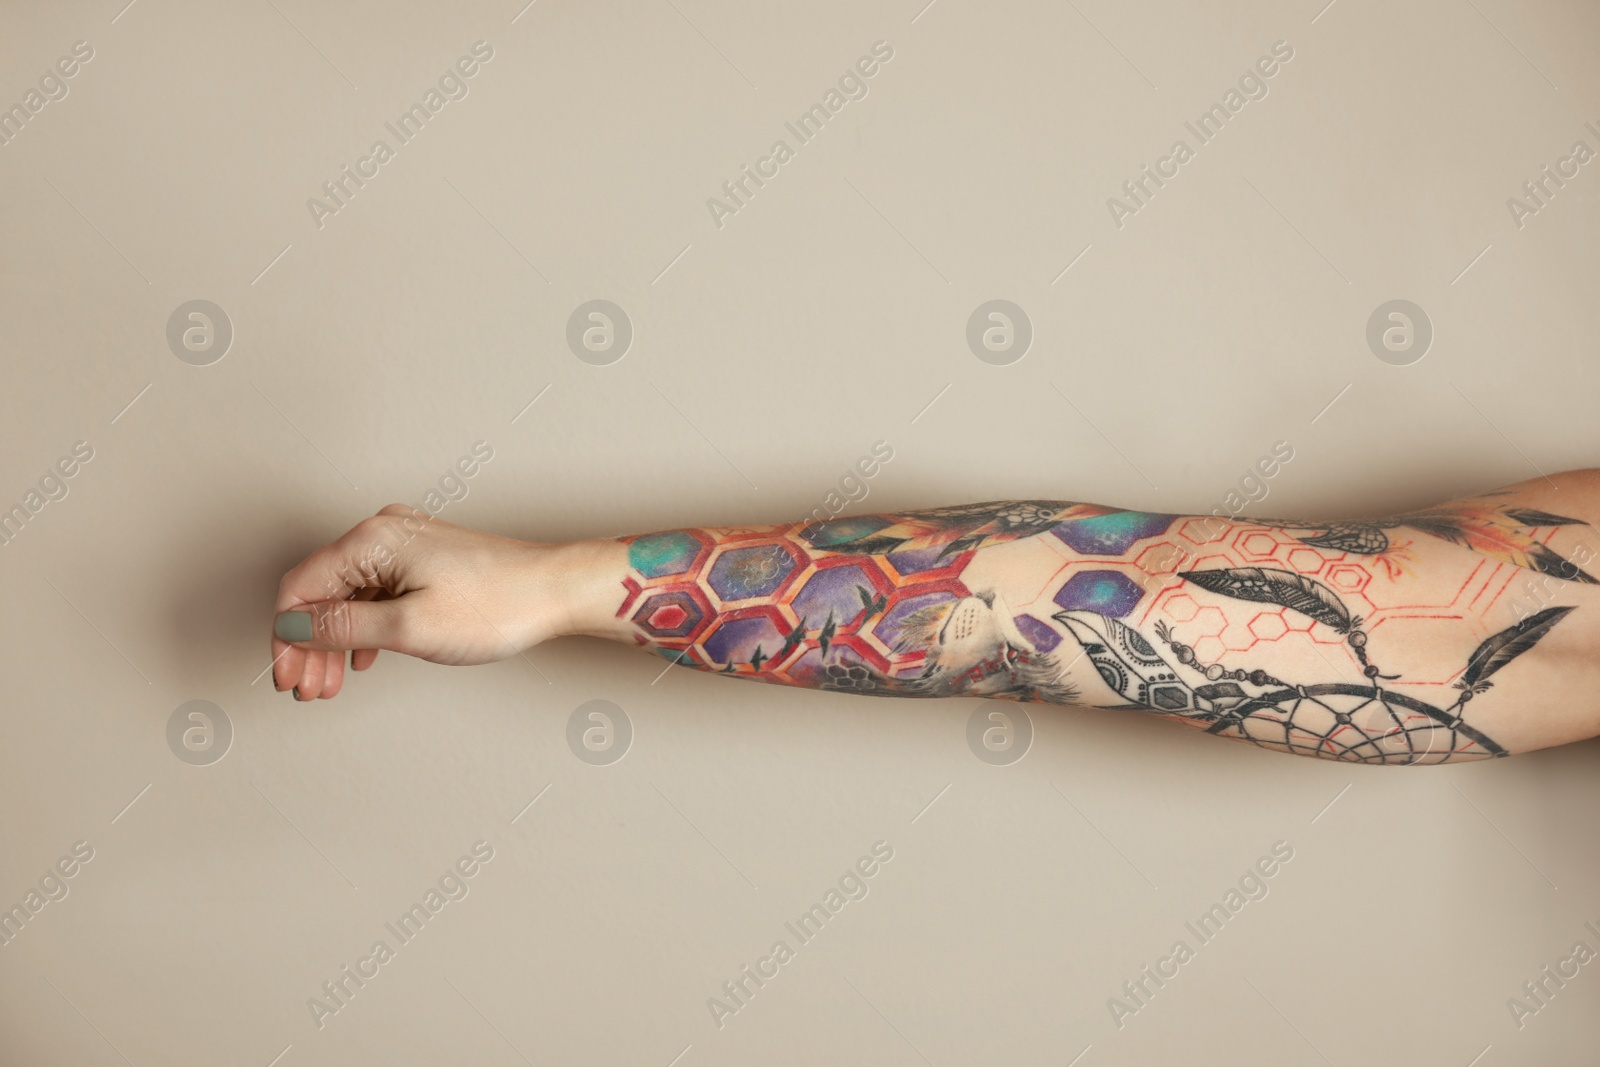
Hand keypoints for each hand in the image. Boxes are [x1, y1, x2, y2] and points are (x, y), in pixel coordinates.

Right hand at [269, 505, 595, 699]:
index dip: (286, 638)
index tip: (286, 675)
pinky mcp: (424, 560)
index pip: (300, 587)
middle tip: (307, 688)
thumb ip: (344, 627)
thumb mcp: (410, 626)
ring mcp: (405, 545)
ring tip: (330, 682)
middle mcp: (384, 533)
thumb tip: (294, 625)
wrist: (555, 590)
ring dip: (333, 641)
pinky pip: (374, 594)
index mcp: (373, 540)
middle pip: (321, 591)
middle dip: (308, 645)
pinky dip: (362, 628)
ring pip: (348, 595)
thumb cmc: (499, 604)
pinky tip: (361, 658)